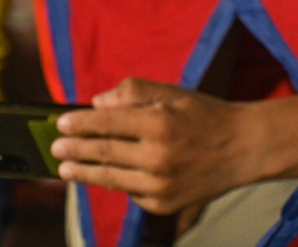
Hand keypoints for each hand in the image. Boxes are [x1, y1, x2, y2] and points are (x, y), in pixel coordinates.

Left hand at [51, 78, 259, 214]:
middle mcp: (158, 157)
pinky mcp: (163, 204)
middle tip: (55, 148)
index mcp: (159, 123)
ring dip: (83, 173)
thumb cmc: (204, 115)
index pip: (107, 123)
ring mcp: (160, 185)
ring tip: (65, 169)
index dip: (80, 123)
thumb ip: (134, 92)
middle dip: (74, 150)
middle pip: (103, 153)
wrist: (243, 149)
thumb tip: (98, 104)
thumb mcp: (172, 93)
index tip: (60, 123)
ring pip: (111, 178)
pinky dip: (116, 182)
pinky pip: (130, 192)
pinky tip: (105, 175)